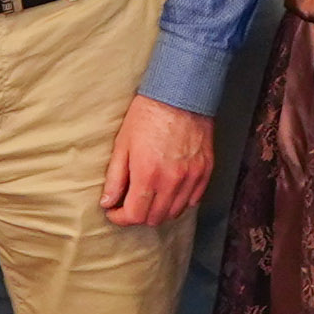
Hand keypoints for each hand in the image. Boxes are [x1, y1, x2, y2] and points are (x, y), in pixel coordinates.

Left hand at [100, 94, 215, 230]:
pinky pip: (194, 200)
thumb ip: (114, 178)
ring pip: (174, 212)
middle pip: (154, 218)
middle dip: (138, 215)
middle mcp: (172, 181)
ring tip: (149, 196)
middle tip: (129, 203)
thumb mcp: (122, 145)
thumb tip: (107, 202)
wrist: (180, 94)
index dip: (120, 217)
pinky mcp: (205, 171)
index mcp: (147, 175)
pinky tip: (169, 189)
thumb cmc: (148, 115)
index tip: (114, 211)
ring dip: (159, 210)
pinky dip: (180, 201)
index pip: (134, 215)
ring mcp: (191, 177)